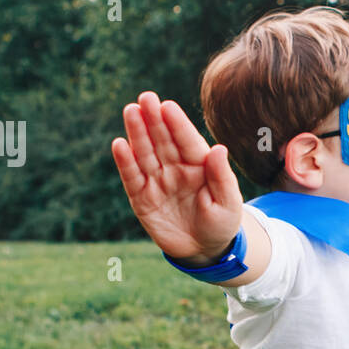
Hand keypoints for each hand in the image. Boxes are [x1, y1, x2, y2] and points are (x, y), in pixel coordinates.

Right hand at [110, 91, 242, 263]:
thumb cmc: (221, 223)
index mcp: (199, 164)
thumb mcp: (228, 203)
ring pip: (145, 153)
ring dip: (137, 133)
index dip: (177, 124)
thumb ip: (222, 176)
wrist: (205, 250)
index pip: (187, 140)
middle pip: (163, 140)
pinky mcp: (142, 198)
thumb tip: (219, 148)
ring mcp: (158, 181)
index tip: (167, 106)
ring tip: (131, 111)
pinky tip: (119, 144)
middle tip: (145, 98)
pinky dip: (125, 162)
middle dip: (154, 119)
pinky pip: (133, 178)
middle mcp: (176, 168)